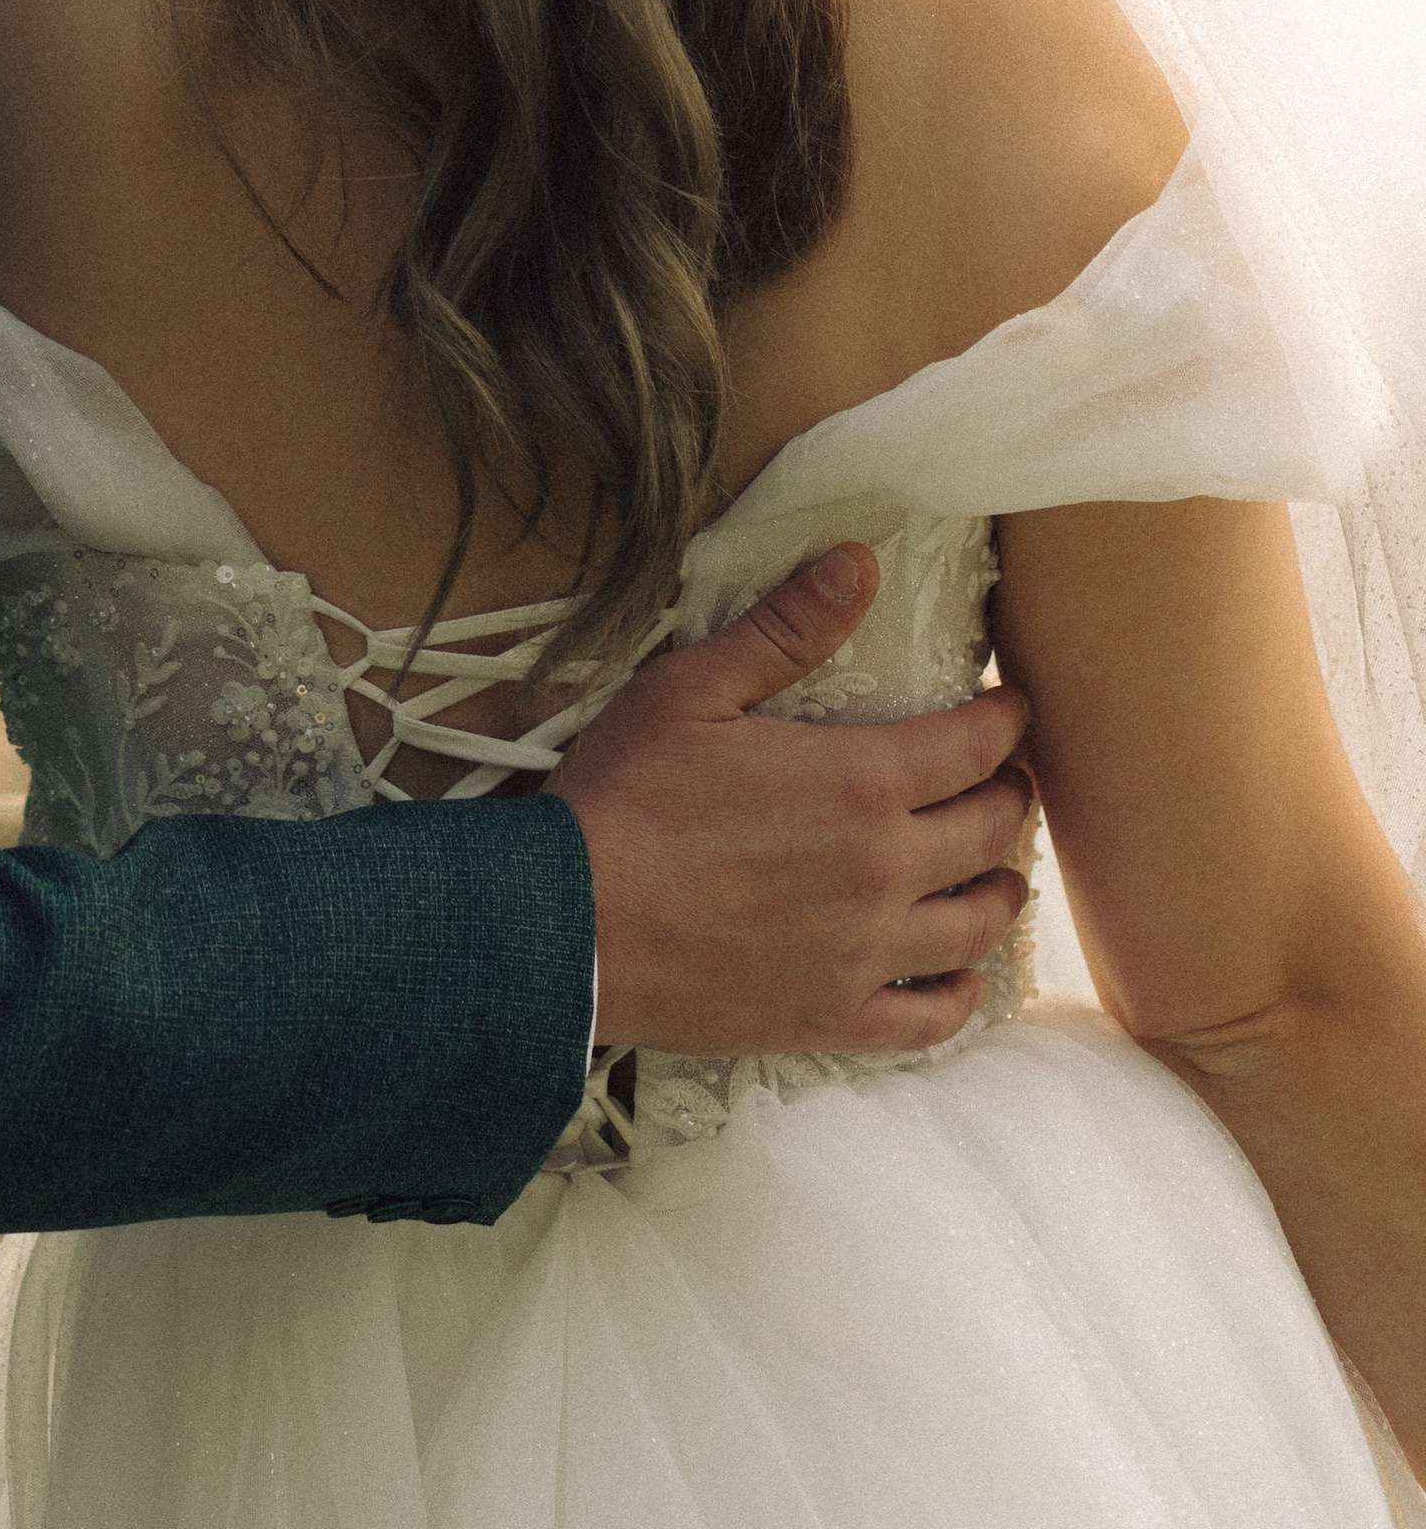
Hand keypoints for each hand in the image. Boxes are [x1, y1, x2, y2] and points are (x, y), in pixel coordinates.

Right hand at [550, 542, 1033, 1058]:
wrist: (567, 925)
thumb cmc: (624, 798)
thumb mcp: (693, 688)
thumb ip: (785, 629)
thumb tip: (857, 564)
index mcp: (858, 782)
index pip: (972, 745)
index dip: (1004, 720)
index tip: (1014, 708)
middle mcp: (883, 870)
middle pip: (990, 832)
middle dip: (1010, 796)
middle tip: (1007, 780)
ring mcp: (865, 953)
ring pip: (977, 925)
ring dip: (1000, 890)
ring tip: (998, 873)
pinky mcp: (836, 1017)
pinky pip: (933, 1017)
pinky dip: (962, 994)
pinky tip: (960, 975)